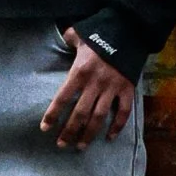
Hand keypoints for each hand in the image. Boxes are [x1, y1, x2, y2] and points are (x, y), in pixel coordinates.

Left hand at [41, 27, 136, 147]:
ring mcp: (112, 88)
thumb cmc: (101, 32)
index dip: (53, 114)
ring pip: (99, 117)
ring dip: (89, 134)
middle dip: (69, 131)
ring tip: (80, 146)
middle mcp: (95, 83)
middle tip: (61, 144)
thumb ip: (69, 38)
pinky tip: (110, 137)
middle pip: (80, 113)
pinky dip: (118, 126)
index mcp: (80, 71)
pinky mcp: (127, 89)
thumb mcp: (80, 33)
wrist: (130, 29)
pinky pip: (123, 112)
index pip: (62, 97)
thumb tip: (62, 37)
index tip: (45, 128)